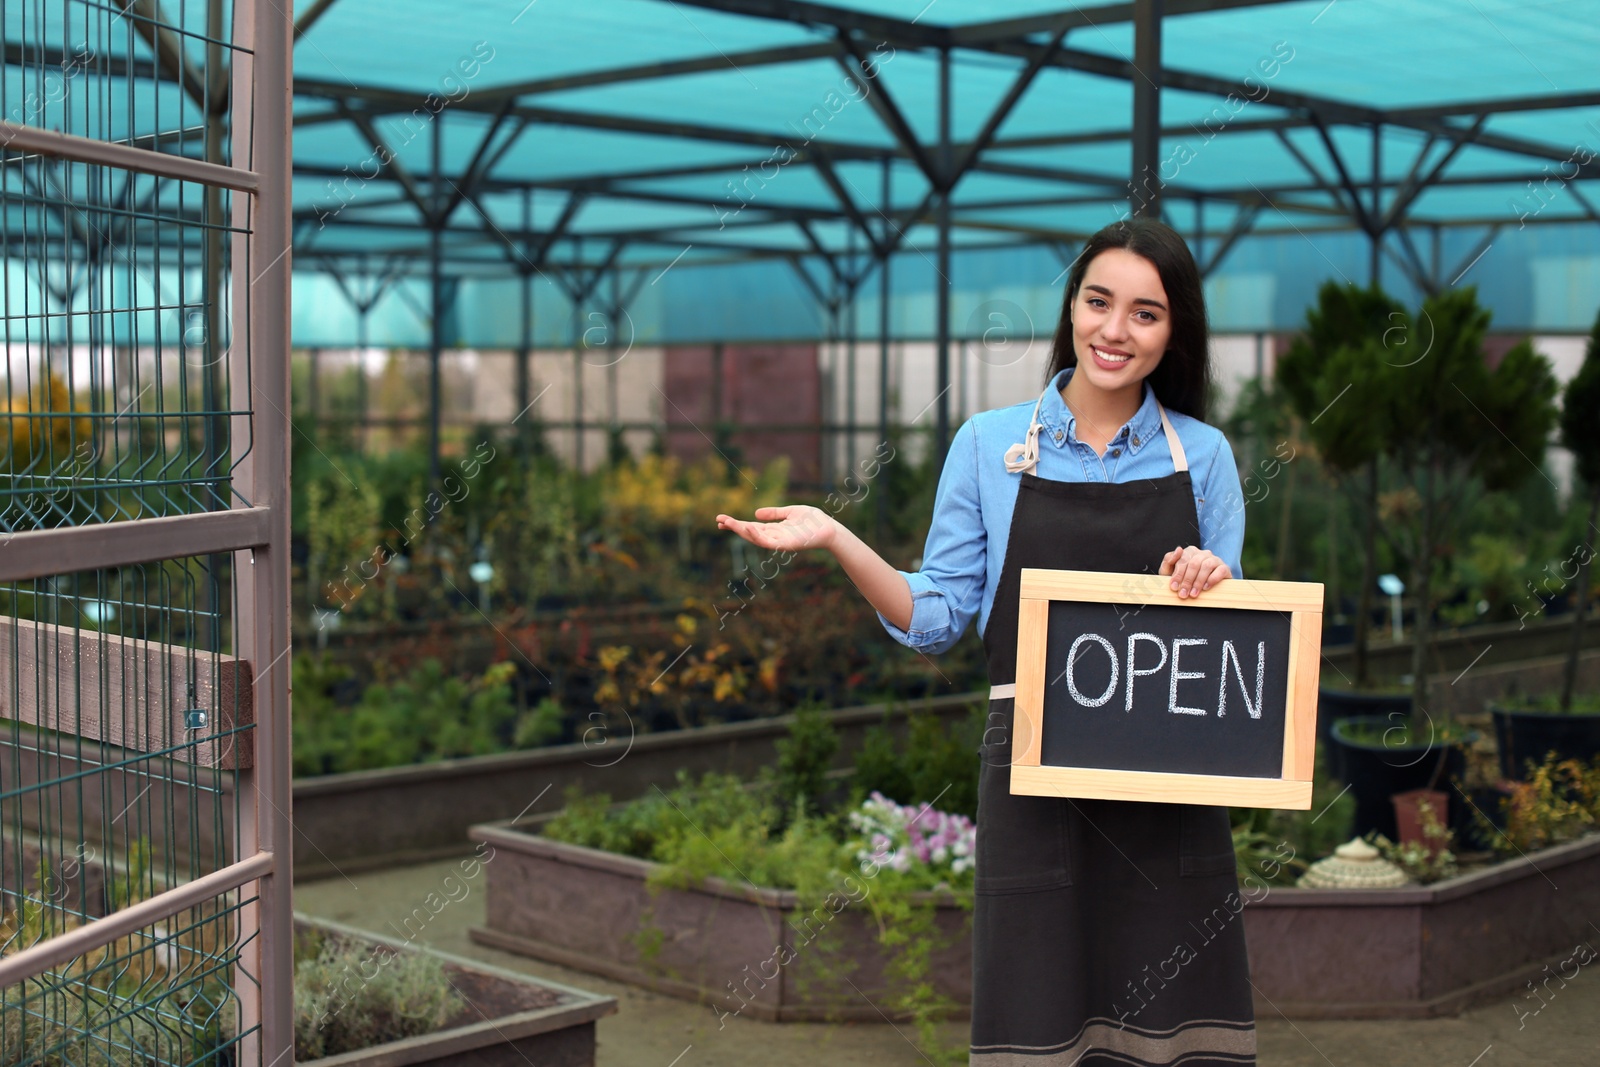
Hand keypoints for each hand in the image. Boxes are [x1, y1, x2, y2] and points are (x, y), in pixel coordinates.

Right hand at [716, 505, 837, 553]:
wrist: (829, 529)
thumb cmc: (813, 521)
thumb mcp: (790, 512)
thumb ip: (774, 513)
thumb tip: (755, 514)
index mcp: (774, 529)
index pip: (751, 527)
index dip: (736, 524)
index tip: (721, 519)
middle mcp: (774, 537)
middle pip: (750, 533)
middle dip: (734, 527)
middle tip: (718, 520)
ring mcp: (779, 542)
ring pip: (756, 538)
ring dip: (742, 531)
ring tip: (728, 523)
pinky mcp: (786, 545)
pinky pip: (769, 542)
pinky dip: (757, 536)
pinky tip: (748, 528)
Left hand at [1159, 544, 1229, 599]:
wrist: (1207, 589)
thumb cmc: (1186, 580)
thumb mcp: (1172, 572)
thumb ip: (1168, 562)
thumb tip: (1178, 550)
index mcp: (1189, 552)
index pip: (1182, 560)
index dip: (1177, 574)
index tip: (1174, 587)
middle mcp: (1202, 553)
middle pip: (1193, 563)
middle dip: (1187, 580)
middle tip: (1183, 594)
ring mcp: (1214, 559)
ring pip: (1206, 566)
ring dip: (1198, 581)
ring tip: (1193, 593)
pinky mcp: (1224, 567)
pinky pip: (1220, 570)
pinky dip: (1212, 579)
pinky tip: (1206, 588)